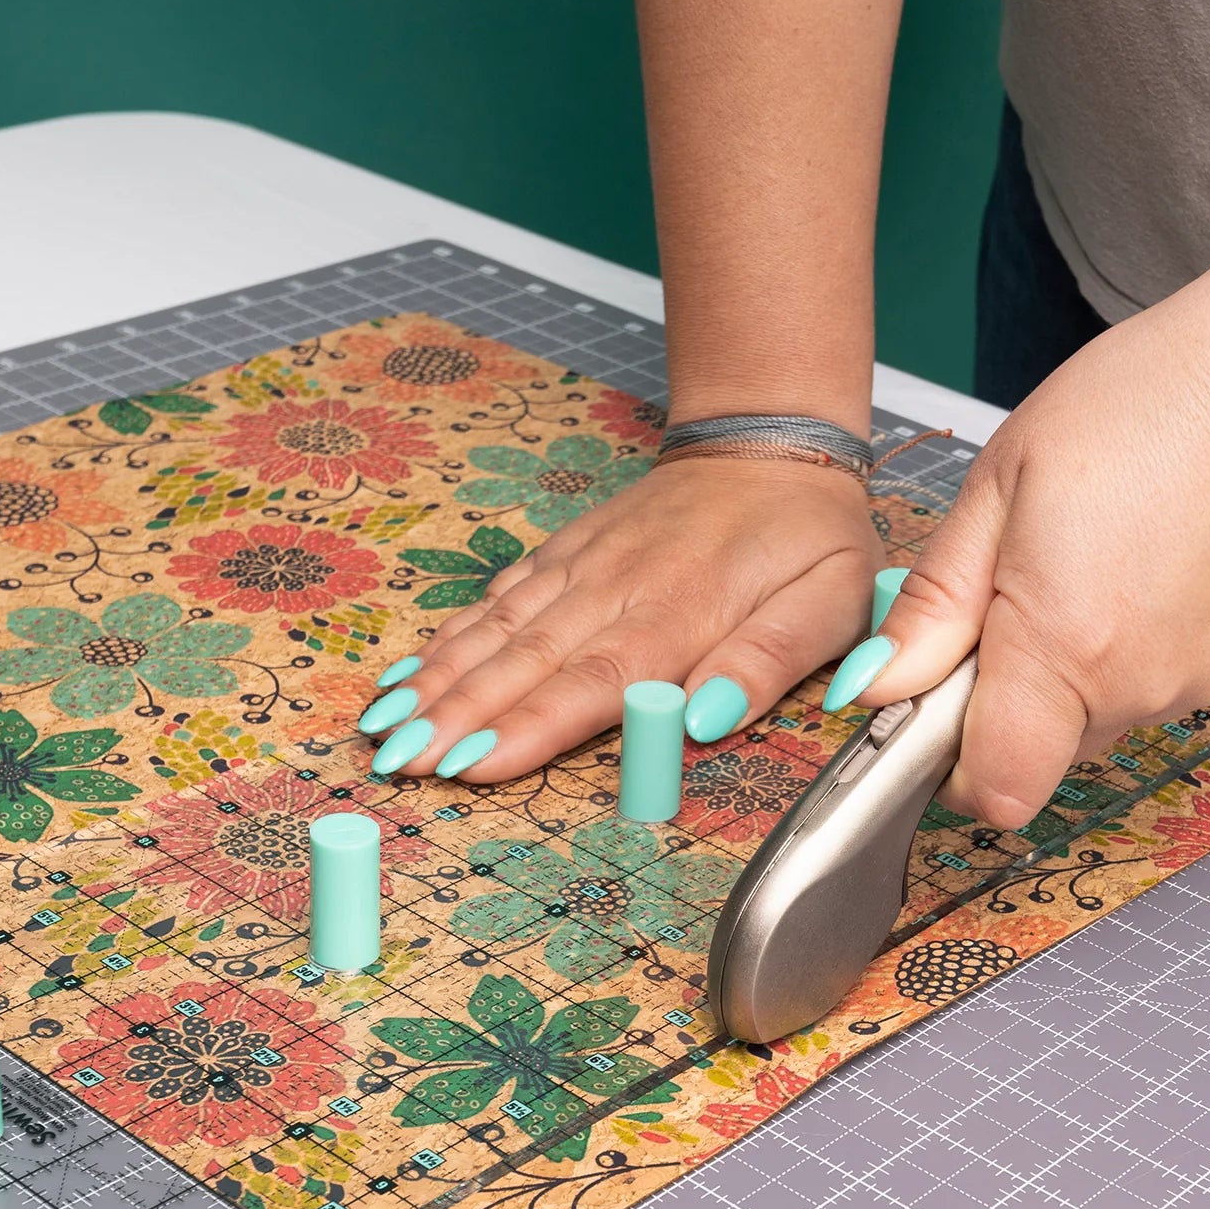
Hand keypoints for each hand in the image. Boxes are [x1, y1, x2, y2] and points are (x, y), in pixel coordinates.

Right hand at [372, 455, 884, 777]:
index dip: (528, 726)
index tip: (470, 765)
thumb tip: (706, 720)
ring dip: (434, 683)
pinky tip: (404, 675)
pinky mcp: (561, 555)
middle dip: (452, 716)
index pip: (595, 679)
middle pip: (524, 660)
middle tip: (392, 761)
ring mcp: (580, 567)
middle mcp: (616, 586)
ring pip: (496, 630)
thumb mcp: (831, 600)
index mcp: (683, 607)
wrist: (769, 443)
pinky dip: (446, 641)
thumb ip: (770, 660)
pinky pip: (495, 601)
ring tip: (378, 726)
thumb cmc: (806, 536)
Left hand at [858, 288, 1209, 827]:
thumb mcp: (1001, 483)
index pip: (990, 788)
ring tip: (1079, 559)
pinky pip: (1142, 688)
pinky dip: (1118, 649)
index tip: (927, 693)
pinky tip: (1134, 563)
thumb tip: (875, 687)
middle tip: (1005, 587)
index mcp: (1065, 647)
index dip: (942, 760)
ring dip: (1058, 670)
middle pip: (1031, 751)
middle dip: (996, 696)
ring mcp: (1195, 684)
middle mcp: (1138, 687)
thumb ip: (934, 605)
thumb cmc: (1148, 400)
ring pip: (1086, 720)